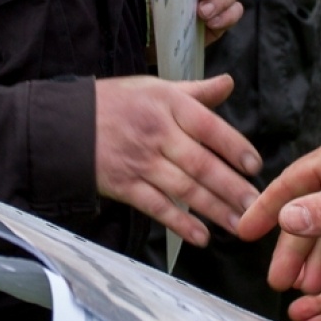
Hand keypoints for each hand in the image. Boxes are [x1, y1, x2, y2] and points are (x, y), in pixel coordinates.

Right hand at [94, 74, 261, 246]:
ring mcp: (140, 162)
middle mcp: (157, 133)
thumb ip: (195, 92)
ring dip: (214, 209)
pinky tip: (201, 236)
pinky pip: (158, 208)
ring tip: (239, 224)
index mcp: (167, 104)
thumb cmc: (115, 104)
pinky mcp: (125, 186)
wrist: (63, 124)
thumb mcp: (154, 88)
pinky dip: (181, 224)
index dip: (234, 147)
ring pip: (184, 189)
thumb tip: (228, 83)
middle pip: (201, 163)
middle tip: (257, 205)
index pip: (208, 126)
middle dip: (232, 187)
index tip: (255, 166)